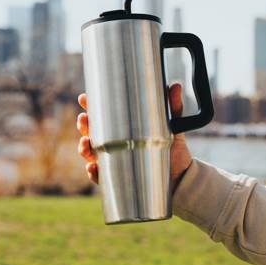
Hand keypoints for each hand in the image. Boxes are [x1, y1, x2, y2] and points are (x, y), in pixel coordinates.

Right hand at [76, 83, 191, 190]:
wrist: (182, 177)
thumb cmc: (173, 149)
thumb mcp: (173, 126)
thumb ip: (173, 107)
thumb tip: (176, 86)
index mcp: (125, 128)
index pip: (103, 115)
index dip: (90, 106)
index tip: (84, 98)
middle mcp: (116, 144)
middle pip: (92, 133)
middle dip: (84, 125)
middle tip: (84, 119)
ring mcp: (116, 161)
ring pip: (91, 154)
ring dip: (84, 148)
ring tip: (86, 143)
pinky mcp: (119, 178)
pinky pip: (101, 176)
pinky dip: (94, 172)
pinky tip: (93, 167)